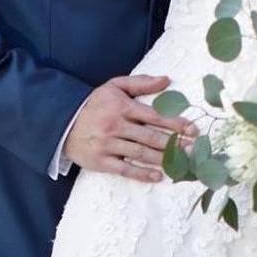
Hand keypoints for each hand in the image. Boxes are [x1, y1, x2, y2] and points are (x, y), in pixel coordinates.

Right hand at [63, 74, 197, 182]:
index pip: (154, 116)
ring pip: (140, 153)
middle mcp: (116, 126)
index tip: (192, 129)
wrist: (63, 123)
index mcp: (122, 107)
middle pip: (150, 136)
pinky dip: (142, 174)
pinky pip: (125, 169)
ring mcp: (108, 145)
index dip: (175, 123)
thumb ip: (140, 82)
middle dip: (174, 143)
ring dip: (163, 158)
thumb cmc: (95, 104)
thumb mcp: (114, 87)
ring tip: (181, 162)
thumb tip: (166, 80)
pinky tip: (157, 176)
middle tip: (193, 148)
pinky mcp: (101, 161)